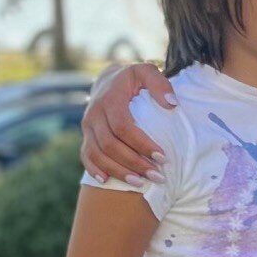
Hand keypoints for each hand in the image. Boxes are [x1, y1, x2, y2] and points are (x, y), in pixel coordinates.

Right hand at [81, 62, 171, 182]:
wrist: (108, 80)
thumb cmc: (133, 80)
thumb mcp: (146, 72)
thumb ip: (159, 83)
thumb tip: (172, 103)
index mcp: (110, 99)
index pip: (123, 126)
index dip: (141, 144)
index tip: (162, 157)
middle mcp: (94, 114)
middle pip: (109, 145)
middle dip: (134, 163)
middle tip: (157, 176)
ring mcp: (87, 126)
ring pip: (97, 154)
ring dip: (118, 171)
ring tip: (140, 184)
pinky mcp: (85, 136)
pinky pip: (85, 156)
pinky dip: (94, 170)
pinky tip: (107, 181)